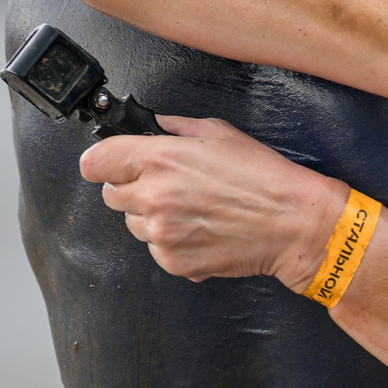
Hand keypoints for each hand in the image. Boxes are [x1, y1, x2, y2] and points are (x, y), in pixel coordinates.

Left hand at [79, 116, 349, 288]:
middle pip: (111, 195)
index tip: (113, 164)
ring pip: (133, 224)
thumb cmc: (263, 177)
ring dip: (151, 216)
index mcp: (160, 159)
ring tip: (190, 209)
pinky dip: (170, 241)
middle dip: (132, 188)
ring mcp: (161, 233)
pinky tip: (200, 229)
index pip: (95, 163)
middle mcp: (154, 197)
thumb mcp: (220, 133)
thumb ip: (176, 128)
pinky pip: (154, 249)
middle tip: (166, 186)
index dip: (104, 162)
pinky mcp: (172, 261)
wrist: (292, 224)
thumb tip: (153, 126)